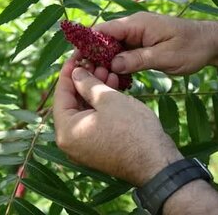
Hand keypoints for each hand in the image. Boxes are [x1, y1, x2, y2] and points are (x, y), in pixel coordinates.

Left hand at [53, 57, 182, 185]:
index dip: (69, 72)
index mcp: (66, 131)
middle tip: (96, 61)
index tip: (76, 54)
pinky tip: (113, 86)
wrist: (157, 163)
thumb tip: (75, 73)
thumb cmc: (131, 129)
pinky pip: (95, 121)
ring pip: (85, 111)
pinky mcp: (99, 148)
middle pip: (72, 103)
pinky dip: (102, 105)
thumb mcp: (107, 99)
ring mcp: (85, 147)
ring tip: (108, 70)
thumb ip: (87, 84)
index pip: (61, 94)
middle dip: (85, 80)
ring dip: (96, 90)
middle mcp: (71, 142)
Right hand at [93, 12, 217, 74]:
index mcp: (137, 24)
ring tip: (99, 81)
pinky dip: (117, 65)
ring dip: (105, 63)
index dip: (87, 43)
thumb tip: (112, 64)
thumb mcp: (165, 57)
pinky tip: (114, 80)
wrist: (212, 43)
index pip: (103, 30)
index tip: (77, 61)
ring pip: (112, 48)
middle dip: (93, 57)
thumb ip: (138, 59)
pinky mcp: (142, 45)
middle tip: (87, 77)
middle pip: (104, 39)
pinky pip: (123, 53)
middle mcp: (134, 27)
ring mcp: (138, 36)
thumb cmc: (191, 47)